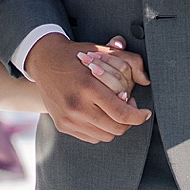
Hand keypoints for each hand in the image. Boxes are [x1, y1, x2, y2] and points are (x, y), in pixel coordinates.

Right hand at [24, 34, 150, 143]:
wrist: (44, 61)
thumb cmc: (76, 55)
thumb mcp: (102, 52)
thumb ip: (127, 62)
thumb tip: (146, 79)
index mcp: (88, 87)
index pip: (121, 113)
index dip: (138, 116)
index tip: (145, 113)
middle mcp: (77, 106)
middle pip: (116, 128)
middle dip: (129, 121)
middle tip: (129, 107)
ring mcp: (68, 118)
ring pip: (105, 135)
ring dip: (115, 126)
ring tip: (114, 110)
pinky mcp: (63, 125)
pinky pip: (91, 137)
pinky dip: (101, 130)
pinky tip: (101, 115)